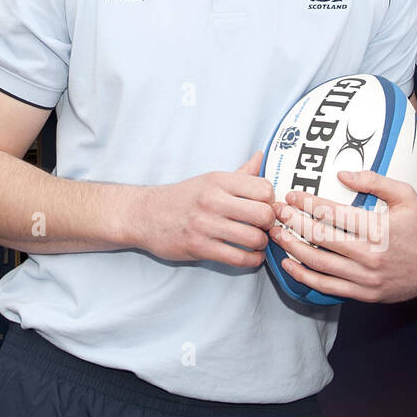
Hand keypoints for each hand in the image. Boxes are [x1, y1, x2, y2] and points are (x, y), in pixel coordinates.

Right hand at [132, 151, 275, 266]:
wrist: (145, 215)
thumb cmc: (182, 198)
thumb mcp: (209, 179)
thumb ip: (240, 173)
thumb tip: (261, 156)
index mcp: (218, 180)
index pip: (263, 188)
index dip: (271, 201)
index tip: (266, 207)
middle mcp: (212, 200)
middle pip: (263, 214)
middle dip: (270, 224)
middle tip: (265, 227)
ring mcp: (205, 225)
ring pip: (253, 238)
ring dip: (261, 244)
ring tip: (256, 242)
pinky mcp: (199, 247)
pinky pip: (238, 258)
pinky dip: (251, 260)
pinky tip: (249, 256)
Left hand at [269, 170, 416, 302]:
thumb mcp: (405, 196)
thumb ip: (374, 181)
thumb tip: (342, 175)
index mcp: (379, 229)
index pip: (334, 214)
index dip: (308, 203)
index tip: (292, 196)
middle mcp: (370, 255)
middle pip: (320, 238)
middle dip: (293, 223)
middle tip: (276, 212)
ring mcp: (366, 278)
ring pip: (319, 263)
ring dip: (292, 248)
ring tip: (275, 234)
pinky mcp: (364, 293)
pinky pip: (328, 287)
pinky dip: (305, 276)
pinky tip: (289, 263)